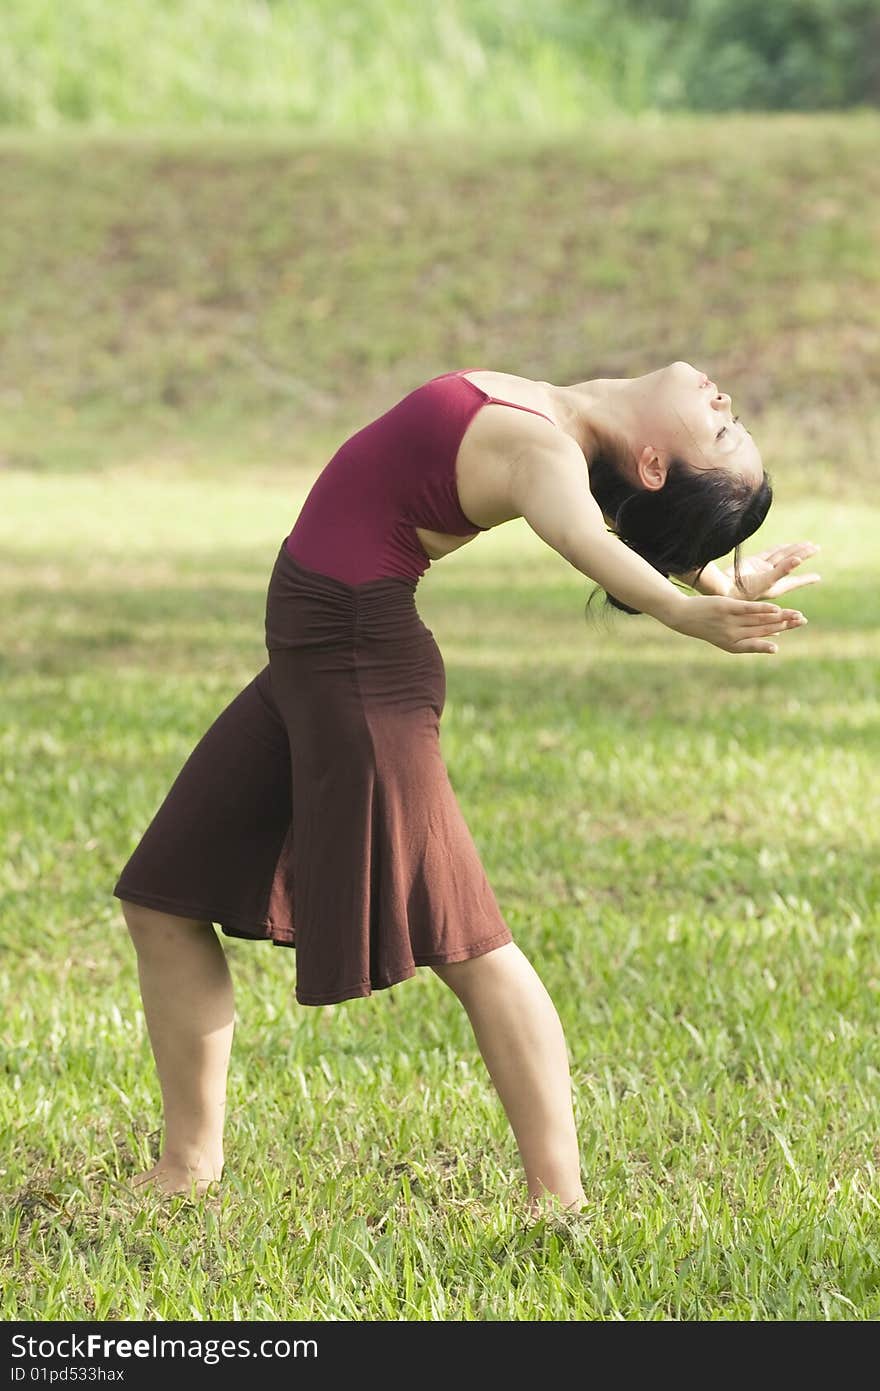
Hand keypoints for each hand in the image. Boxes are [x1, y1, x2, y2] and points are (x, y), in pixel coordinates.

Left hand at [669, 594, 806, 654]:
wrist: (683, 616)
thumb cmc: (707, 625)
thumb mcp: (726, 635)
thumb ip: (749, 636)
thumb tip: (775, 636)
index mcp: (732, 645)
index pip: (755, 645)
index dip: (767, 645)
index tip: (778, 647)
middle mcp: (732, 635)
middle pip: (762, 631)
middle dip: (785, 626)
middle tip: (802, 622)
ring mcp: (729, 621)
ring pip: (759, 621)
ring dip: (780, 618)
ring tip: (796, 615)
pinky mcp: (726, 607)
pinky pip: (749, 609)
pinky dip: (763, 610)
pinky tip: (776, 609)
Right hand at [722, 541, 820, 600]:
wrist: (722, 587)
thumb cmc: (744, 590)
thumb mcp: (766, 581)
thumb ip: (783, 570)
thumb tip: (799, 560)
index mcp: (776, 586)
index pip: (794, 580)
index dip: (806, 579)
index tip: (817, 578)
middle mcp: (770, 577)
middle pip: (791, 562)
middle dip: (803, 555)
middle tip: (816, 548)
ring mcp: (761, 569)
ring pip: (781, 556)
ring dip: (793, 550)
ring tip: (807, 544)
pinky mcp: (753, 562)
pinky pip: (769, 553)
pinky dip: (778, 549)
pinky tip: (786, 546)